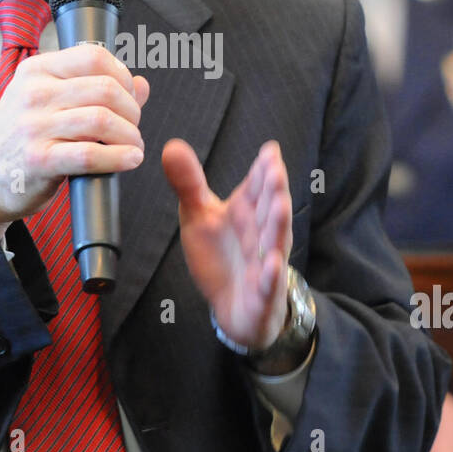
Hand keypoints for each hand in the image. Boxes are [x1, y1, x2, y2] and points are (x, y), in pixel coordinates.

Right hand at [0, 45, 149, 227]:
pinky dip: (119, 158)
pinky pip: (90, 154)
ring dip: (130, 136)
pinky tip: (129, 160)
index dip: (123, 76)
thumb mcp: (48, 104)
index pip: (94, 56)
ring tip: (133, 146)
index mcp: (37, 71)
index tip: (129, 97)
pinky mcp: (39, 160)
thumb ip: (94, 90)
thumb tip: (141, 84)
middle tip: (133, 126)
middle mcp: (34, 93)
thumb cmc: (20, 140)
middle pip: (105, 88)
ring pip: (102, 120)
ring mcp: (34, 126)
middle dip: (131, 110)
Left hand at [161, 138, 292, 351]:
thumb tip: (171, 145)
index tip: (269, 150)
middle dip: (274, 190)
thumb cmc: (221, 255)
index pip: (257, 186)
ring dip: (279, 224)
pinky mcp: (263, 293)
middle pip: (269, 209)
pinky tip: (272, 263)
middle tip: (275, 169)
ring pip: (274, 242)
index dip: (263, 169)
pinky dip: (271, 274)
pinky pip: (269, 283)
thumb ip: (189, 184)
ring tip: (281, 204)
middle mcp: (260, 233)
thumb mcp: (199, 216)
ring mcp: (264, 263)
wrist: (233, 306)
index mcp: (247, 211)